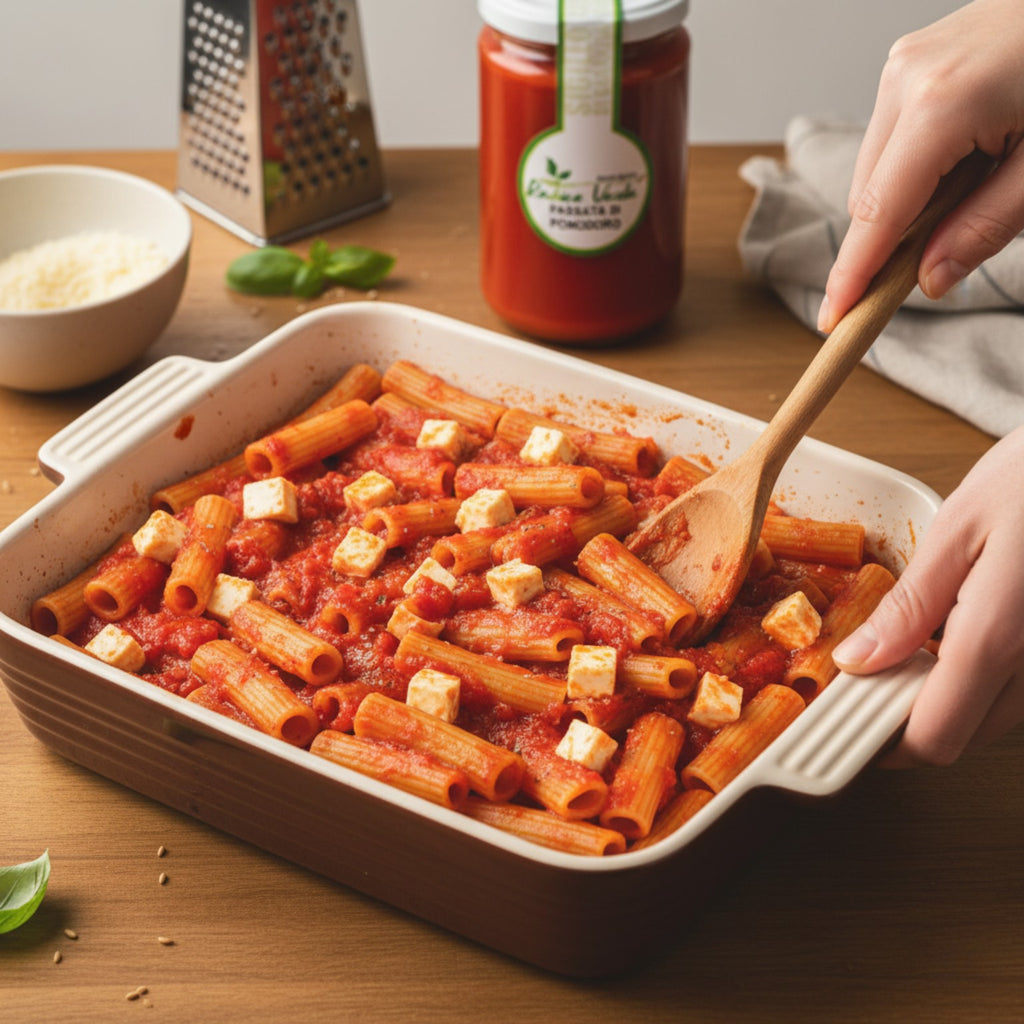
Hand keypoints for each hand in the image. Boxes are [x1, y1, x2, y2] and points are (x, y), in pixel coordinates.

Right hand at [818, 0, 1023, 331]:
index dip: (855, 275)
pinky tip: (969, 153)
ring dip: (910, 197)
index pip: (878, 214)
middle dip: (895, 236)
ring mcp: (903, 64)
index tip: (838, 319)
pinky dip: (918, 165)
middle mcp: (906, 78)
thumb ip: (985, 228)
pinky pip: (892, 137)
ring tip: (980, 180)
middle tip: (950, 250)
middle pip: (868, 195)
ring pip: (876, 168)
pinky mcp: (911, 60)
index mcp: (940, 104)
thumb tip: (930, 279)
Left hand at [833, 425, 1023, 765]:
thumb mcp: (958, 530)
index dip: (888, 746)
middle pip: (970, 733)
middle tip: (876, 676)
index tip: (854, 723)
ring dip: (955, 696)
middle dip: (917, 716)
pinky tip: (969, 628)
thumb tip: (860, 661)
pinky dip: (991, 672)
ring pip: (1002, 713)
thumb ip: (910, 607)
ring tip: (918, 645)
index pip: (937, 736)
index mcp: (1000, 637)